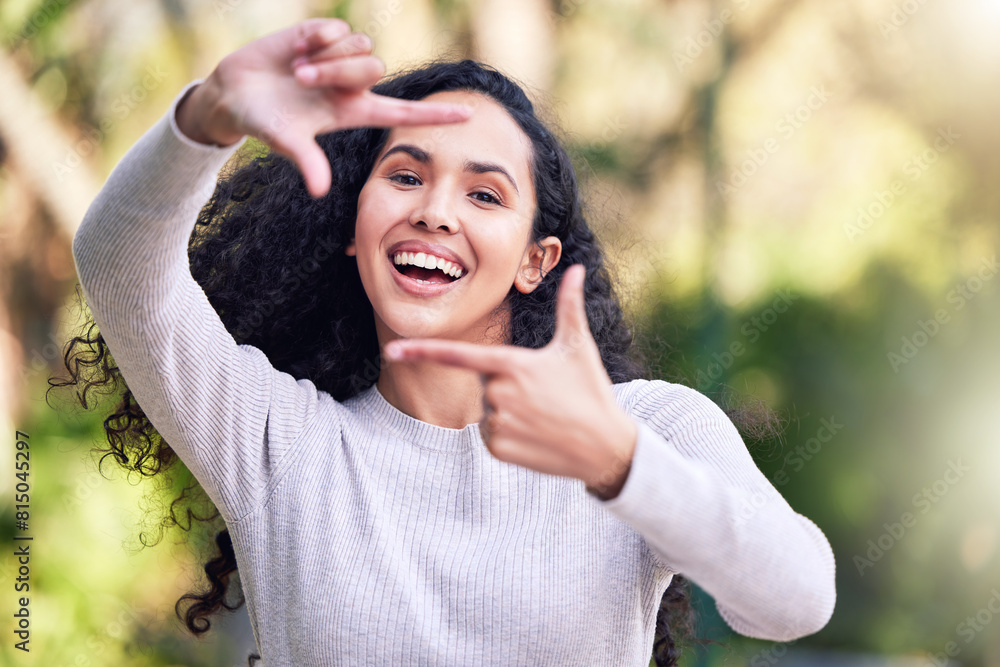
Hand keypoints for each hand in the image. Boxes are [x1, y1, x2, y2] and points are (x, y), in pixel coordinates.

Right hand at [175, 18, 472, 196]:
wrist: (234, 92)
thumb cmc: (264, 122)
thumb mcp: (286, 141)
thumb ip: (307, 161)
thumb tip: (320, 191)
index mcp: (353, 111)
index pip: (404, 112)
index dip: (436, 114)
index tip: (470, 115)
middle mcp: (352, 84)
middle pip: (374, 68)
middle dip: (337, 73)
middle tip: (303, 81)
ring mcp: (339, 58)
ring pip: (360, 47)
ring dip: (325, 57)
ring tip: (297, 69)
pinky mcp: (322, 34)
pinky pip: (337, 28)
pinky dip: (316, 38)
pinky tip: (297, 47)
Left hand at [384, 264, 637, 498]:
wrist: (606, 446)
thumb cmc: (591, 391)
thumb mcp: (578, 346)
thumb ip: (569, 305)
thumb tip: (575, 268)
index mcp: (512, 365)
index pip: (458, 355)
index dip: (422, 351)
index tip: (392, 350)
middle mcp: (499, 393)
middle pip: (485, 382)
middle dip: (507, 385)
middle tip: (543, 394)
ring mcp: (497, 423)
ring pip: (487, 410)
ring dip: (508, 411)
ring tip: (543, 416)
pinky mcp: (498, 449)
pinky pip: (490, 436)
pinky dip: (509, 435)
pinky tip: (537, 436)